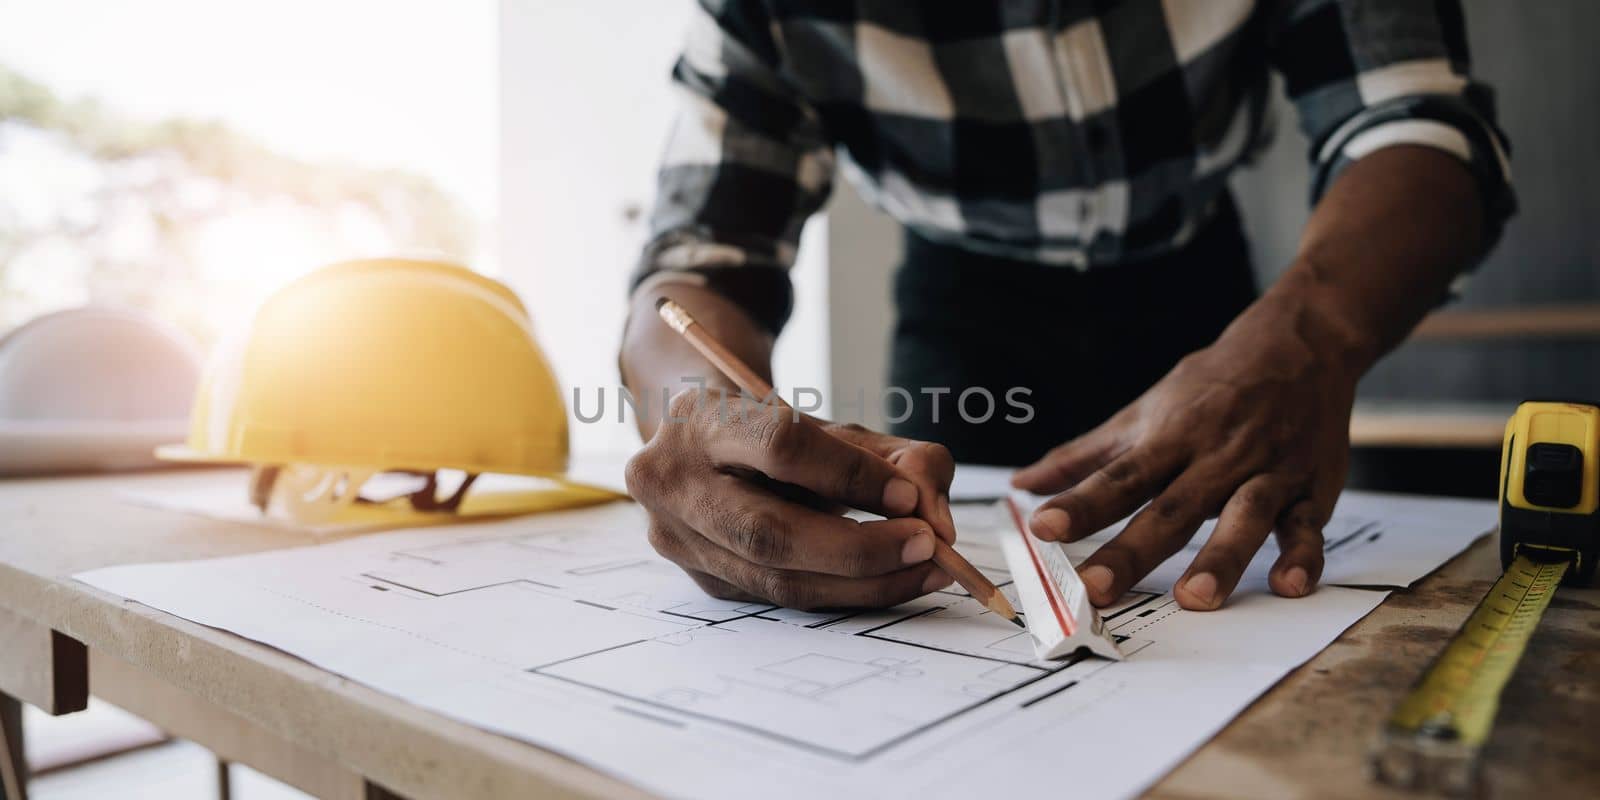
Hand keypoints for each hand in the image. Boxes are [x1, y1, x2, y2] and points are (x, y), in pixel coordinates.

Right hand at [626, 388, 956, 609]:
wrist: (705, 448)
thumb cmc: (780, 434)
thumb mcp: (837, 428)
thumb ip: (899, 459)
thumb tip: (936, 522)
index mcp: (699, 419)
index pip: (780, 448)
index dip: (850, 476)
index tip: (908, 497)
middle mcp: (672, 481)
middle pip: (768, 532)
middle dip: (858, 548)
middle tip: (926, 546)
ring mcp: (677, 538)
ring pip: (775, 579)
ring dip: (861, 583)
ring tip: (923, 571)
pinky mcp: (699, 579)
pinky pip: (779, 599)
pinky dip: (841, 595)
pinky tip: (886, 583)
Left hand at [1012, 290, 1360, 610]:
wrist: (1300, 344)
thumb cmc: (1212, 385)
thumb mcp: (1144, 412)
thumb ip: (1085, 456)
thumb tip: (1022, 485)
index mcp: (1169, 437)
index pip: (1118, 476)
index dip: (1081, 503)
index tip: (1043, 528)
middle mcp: (1215, 456)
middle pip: (1171, 508)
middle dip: (1132, 550)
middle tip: (1095, 590)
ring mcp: (1265, 472)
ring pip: (1243, 516)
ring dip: (1221, 557)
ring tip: (1194, 598)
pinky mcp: (1310, 489)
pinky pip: (1308, 525)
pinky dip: (1305, 555)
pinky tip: (1290, 585)